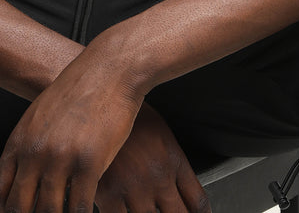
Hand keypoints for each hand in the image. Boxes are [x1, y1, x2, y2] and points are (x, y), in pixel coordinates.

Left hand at [0, 49, 142, 212]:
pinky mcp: (89, 163)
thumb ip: (30, 143)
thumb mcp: (42, 113)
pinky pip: (78, 207)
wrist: (109, 70)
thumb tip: (24, 171)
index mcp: (20, 140)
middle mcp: (35, 152)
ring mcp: (61, 158)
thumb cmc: (79, 88)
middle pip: (19, 207)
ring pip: (49, 212)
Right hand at [95, 103, 210, 212]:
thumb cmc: (128, 114)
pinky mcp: (108, 193)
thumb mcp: (159, 132)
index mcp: (173, 160)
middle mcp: (158, 176)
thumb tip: (181, 191)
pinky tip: (120, 209)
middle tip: (169, 210)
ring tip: (142, 206)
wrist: (100, 96)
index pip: (198, 202)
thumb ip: (173, 163)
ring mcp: (134, 186)